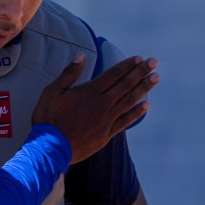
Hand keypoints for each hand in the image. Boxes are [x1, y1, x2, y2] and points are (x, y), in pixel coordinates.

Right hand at [33, 55, 158, 163]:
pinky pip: (126, 120)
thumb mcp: (52, 92)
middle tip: (154, 62)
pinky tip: (146, 105)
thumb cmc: (48, 119)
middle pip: (126, 84)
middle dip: (141, 72)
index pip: (113, 74)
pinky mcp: (107, 133)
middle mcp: (102, 103)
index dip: (127, 65)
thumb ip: (69, 74)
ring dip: (144, 88)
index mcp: (89, 92)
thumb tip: (81, 56)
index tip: (139, 58)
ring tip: (155, 79)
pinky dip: (137, 112)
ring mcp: (107, 119)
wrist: (51, 148)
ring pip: (129, 100)